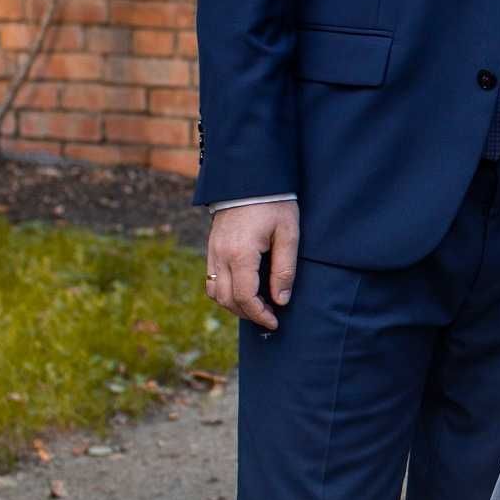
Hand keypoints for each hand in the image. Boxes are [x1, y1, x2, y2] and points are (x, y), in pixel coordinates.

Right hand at [205, 199, 298, 330]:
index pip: (245, 297)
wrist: (249, 177)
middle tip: (269, 316)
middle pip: (226, 299)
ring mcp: (213, 251)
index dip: (259, 315)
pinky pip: (211, 278)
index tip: (275, 322)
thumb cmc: (274, 203)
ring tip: (257, 306)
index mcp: (240, 254)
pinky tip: (244, 290)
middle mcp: (221, 255)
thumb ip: (284, 269)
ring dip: (234, 305)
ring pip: (215, 292)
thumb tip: (281, 300)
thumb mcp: (288, 234)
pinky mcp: (212, 247)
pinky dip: (225, 291)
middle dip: (247, 313)